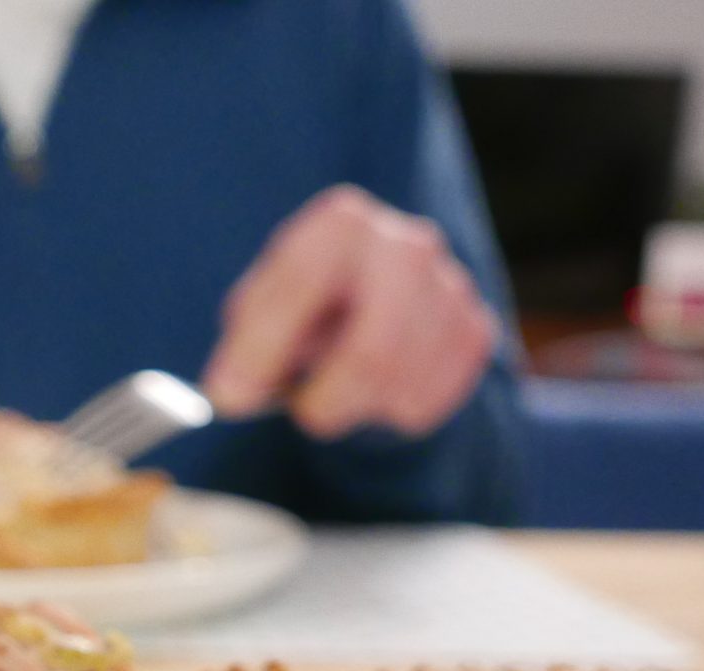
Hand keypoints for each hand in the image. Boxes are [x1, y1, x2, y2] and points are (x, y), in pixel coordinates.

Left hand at [202, 185, 497, 439]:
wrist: (381, 312)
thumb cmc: (309, 312)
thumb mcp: (262, 315)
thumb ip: (242, 350)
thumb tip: (228, 393)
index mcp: (342, 223)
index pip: (301, 287)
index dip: (261, 349)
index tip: (229, 395)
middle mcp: (406, 245)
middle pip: (372, 354)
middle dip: (328, 400)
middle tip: (305, 413)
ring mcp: (450, 287)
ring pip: (399, 387)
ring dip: (355, 408)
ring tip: (339, 390)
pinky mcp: (475, 332)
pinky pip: (426, 402)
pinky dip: (388, 413)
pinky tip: (377, 390)